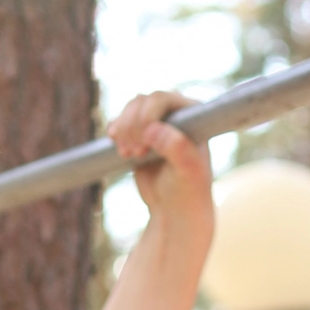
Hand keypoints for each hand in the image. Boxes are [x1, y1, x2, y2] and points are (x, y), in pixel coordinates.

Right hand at [108, 90, 213, 232]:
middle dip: (133, 125)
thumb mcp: (187, 171)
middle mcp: (175, 114)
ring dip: (123, 129)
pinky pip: (121, 121)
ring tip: (127, 154)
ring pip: (130, 109)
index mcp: (193, 115)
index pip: (164, 99)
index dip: (148, 116)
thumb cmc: (188, 190)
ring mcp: (156, 123)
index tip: (144, 145)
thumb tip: (153, 130)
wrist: (175, 210)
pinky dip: (116, 131)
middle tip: (136, 153)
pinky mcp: (140, 135)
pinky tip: (118, 146)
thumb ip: (177, 148)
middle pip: (143, 101)